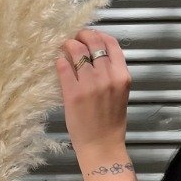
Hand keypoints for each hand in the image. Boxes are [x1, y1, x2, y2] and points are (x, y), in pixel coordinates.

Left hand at [55, 28, 131, 158]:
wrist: (102, 145)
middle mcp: (107, 76)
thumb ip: (111, 73)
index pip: (111, 43)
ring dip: (68, 45)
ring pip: (76, 50)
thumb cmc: (110, 121)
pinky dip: (60, 60)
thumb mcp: (119, 92)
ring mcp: (89, 84)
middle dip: (81, 35)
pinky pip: (63, 66)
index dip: (98, 35)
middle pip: (93, 42)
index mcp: (122, 75)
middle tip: (73, 38)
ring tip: (64, 48)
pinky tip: (59, 62)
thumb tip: (95, 54)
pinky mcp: (72, 92)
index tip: (89, 36)